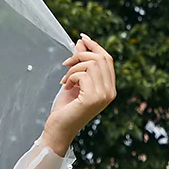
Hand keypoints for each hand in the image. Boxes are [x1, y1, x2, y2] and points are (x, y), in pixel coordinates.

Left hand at [42, 34, 115, 154]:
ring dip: (73, 68)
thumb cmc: (65, 108)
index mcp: (109, 88)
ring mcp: (103, 95)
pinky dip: (70, 77)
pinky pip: (82, 74)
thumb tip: (81, 42)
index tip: (81, 38)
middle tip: (66, 64)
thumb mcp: (74, 81)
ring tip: (65, 80)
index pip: (107, 59)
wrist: (58, 130)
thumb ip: (80, 63)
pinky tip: (65, 86)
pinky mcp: (93, 98)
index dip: (94, 46)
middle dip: (80, 55)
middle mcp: (110, 92)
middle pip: (100, 58)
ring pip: (91, 64)